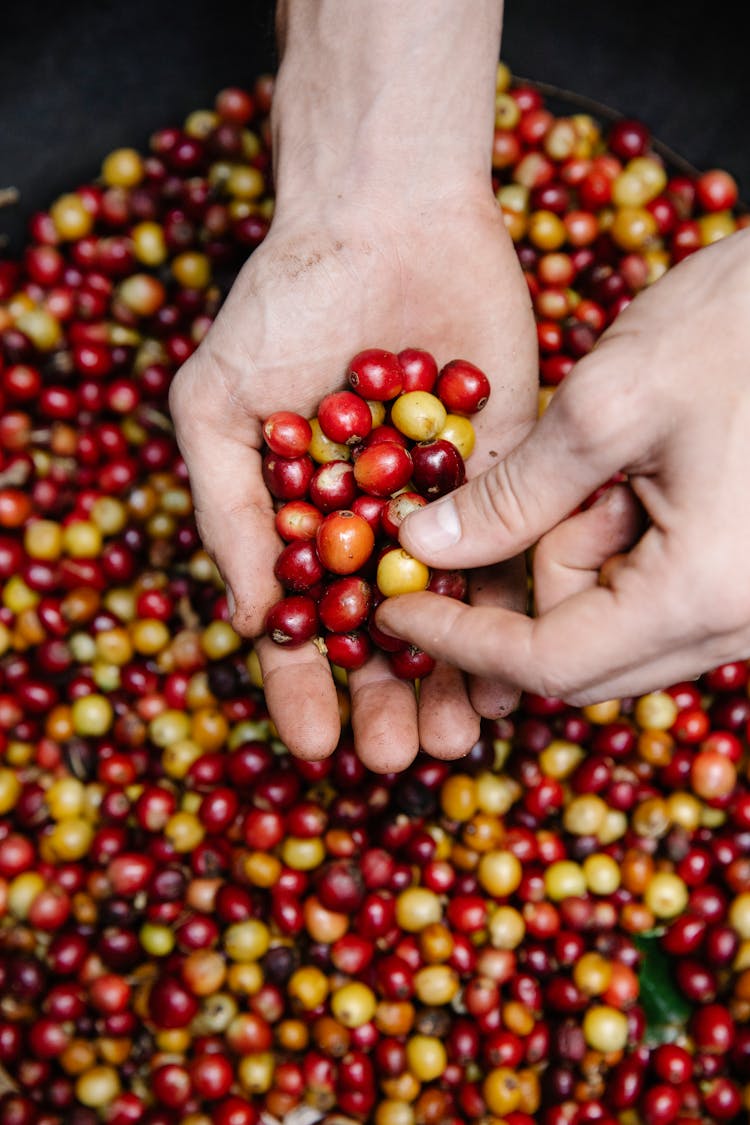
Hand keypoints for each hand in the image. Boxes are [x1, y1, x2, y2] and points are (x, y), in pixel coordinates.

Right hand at [169, 194, 537, 768]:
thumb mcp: (216, 407)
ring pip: (451, 609)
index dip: (303, 688)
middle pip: (381, 635)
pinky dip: (511, 607)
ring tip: (459, 734)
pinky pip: (512, 549)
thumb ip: (227, 512)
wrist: (382, 218)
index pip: (301, 624)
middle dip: (388, 700)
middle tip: (398, 757)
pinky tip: (516, 663)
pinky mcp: (504, 469)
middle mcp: (373, 525)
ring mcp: (441, 502)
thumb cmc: (281, 307)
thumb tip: (249, 618)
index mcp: (301, 522)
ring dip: (456, 676)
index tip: (315, 743)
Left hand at [377, 228, 749, 703]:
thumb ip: (511, 495)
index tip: (398, 607)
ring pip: (618, 625)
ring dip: (580, 555)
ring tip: (611, 465)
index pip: (549, 665)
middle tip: (539, 490)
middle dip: (532, 582)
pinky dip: (619, 546)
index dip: (461, 641)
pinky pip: (659, 594)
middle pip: (583, 655)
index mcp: (703, 594)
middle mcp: (738, 624)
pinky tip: (636, 477)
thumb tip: (427, 546)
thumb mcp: (606, 403)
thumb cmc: (747, 324)